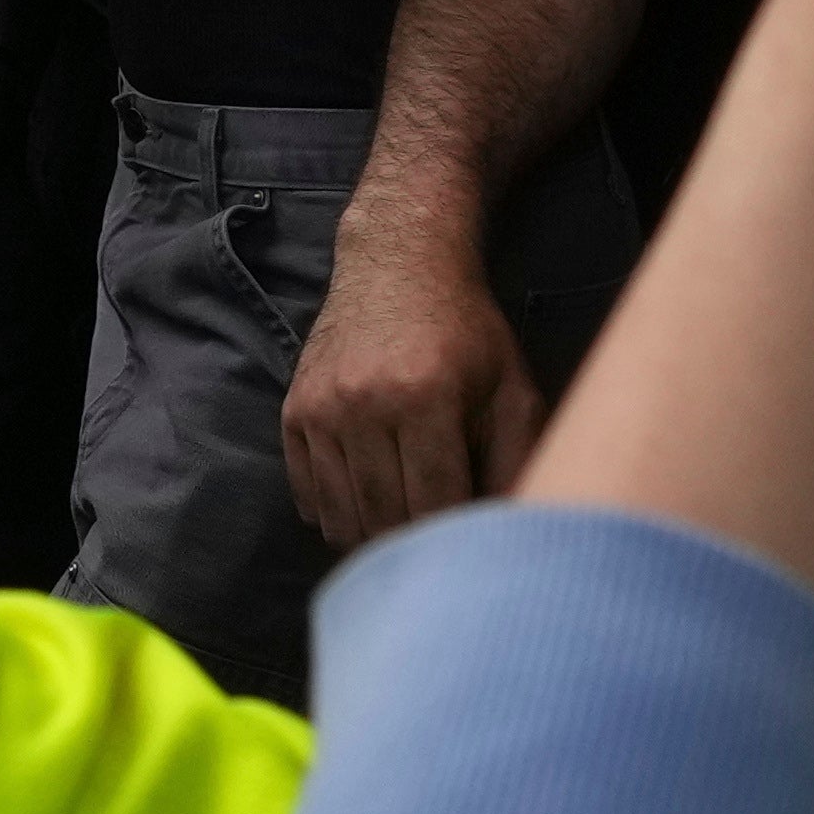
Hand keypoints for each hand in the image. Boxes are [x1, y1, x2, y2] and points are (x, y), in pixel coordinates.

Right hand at [278, 181, 544, 549]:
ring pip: (341, 516)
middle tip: (439, 548)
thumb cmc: (467, 334)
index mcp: (428, 398)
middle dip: (415, 545)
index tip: (470, 547)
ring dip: (374, 537)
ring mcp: (323, 408)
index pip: (435, 505)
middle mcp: (366, 404)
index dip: (454, 539)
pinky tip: (367, 503)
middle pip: (385, 518)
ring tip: (403, 532)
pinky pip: (306, 494)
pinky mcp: (295, 411)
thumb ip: (518, 460)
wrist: (398, 265)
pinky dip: (335, 514)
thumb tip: (512, 530)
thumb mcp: (512, 388)